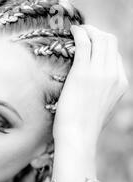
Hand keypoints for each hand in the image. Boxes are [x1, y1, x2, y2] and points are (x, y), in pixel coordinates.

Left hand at [51, 25, 128, 181]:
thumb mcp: (100, 110)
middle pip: (111, 42)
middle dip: (97, 32)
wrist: (78, 138)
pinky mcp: (83, 74)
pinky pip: (85, 44)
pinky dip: (80, 33)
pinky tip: (72, 32)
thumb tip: (93, 92)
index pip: (115, 55)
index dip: (103, 45)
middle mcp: (114, 76)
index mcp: (121, 84)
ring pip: (100, 39)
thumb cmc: (82, 129)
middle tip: (83, 32)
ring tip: (77, 30)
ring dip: (88, 30)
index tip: (90, 43)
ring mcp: (100, 74)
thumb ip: (102, 96)